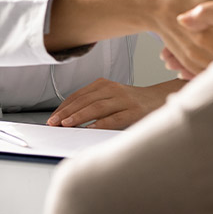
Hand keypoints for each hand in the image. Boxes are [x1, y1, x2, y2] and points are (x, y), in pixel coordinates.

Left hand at [46, 78, 182, 129]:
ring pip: (97, 107)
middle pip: (85, 100)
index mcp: (104, 84)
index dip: (64, 106)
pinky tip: (89, 129)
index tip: (52, 117)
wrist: (160, 99)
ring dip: (79, 116)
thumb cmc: (131, 102)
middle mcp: (113, 89)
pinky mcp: (134, 112)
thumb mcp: (111, 97)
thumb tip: (68, 120)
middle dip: (67, 112)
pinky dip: (100, 124)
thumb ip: (93, 104)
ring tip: (66, 124)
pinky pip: (114, 118)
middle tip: (54, 122)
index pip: (79, 95)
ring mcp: (124, 100)